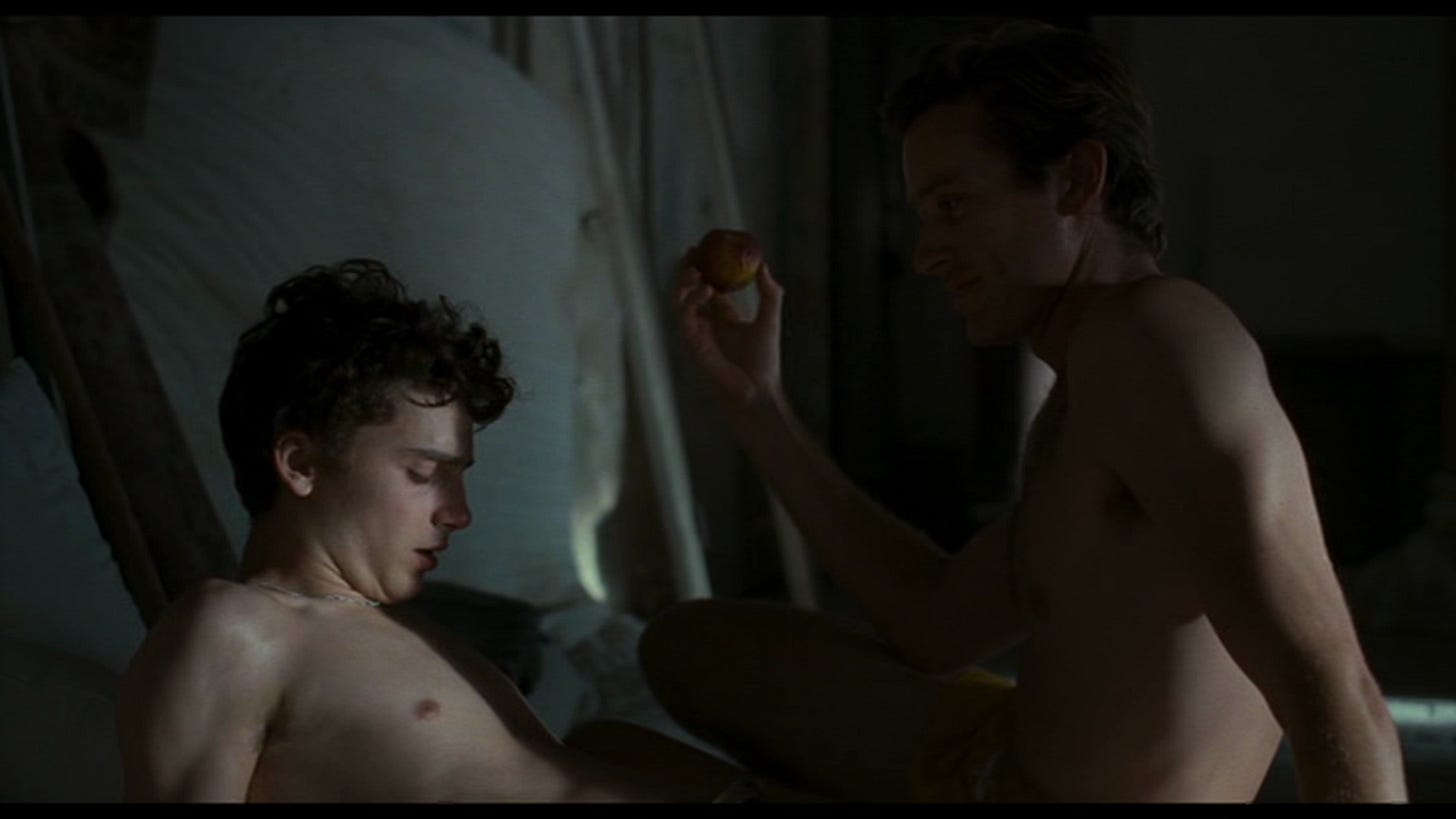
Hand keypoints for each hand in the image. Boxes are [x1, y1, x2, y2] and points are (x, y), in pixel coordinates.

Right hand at [674, 259, 783, 411]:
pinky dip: (691, 301)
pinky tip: (706, 289)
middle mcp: (709, 323)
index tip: (708, 248)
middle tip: (693, 251)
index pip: (711, 287)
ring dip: (684, 284)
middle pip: (691, 291)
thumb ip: (770, 294)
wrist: (757, 390)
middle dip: (688, 271)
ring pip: (681, 302)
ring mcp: (698, 333)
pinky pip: (685, 317)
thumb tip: (764, 266)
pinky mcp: (693, 343)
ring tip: (695, 268)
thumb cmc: (765, 361)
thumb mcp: (770, 320)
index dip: (707, 268)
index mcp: (725, 317)